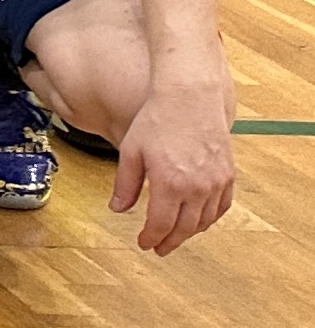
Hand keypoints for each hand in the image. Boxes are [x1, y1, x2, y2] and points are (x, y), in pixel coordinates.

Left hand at [112, 73, 236, 253]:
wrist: (189, 97)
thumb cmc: (157, 119)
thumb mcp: (131, 151)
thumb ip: (125, 184)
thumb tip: (117, 209)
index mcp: (169, 183)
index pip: (161, 225)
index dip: (151, 238)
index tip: (144, 243)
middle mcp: (196, 187)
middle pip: (184, 228)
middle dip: (170, 242)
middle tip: (160, 248)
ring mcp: (215, 182)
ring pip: (204, 221)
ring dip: (189, 232)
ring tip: (176, 235)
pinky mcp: (228, 175)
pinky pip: (222, 207)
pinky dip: (210, 218)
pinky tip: (199, 219)